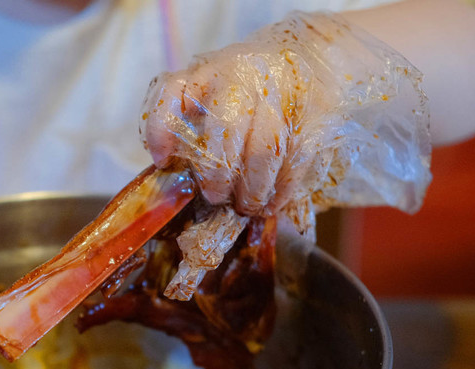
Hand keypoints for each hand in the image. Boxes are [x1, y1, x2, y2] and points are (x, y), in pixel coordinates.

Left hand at [140, 12, 430, 227]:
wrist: (313, 57)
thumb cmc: (248, 88)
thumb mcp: (211, 89)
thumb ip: (186, 119)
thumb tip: (168, 165)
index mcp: (206, 73)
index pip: (171, 92)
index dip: (161, 130)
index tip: (163, 161)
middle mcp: (240, 77)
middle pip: (224, 130)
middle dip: (217, 175)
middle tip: (217, 196)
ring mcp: (280, 94)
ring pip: (263, 151)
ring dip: (252, 190)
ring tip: (247, 206)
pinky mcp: (312, 116)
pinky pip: (295, 162)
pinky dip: (282, 191)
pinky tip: (272, 203)